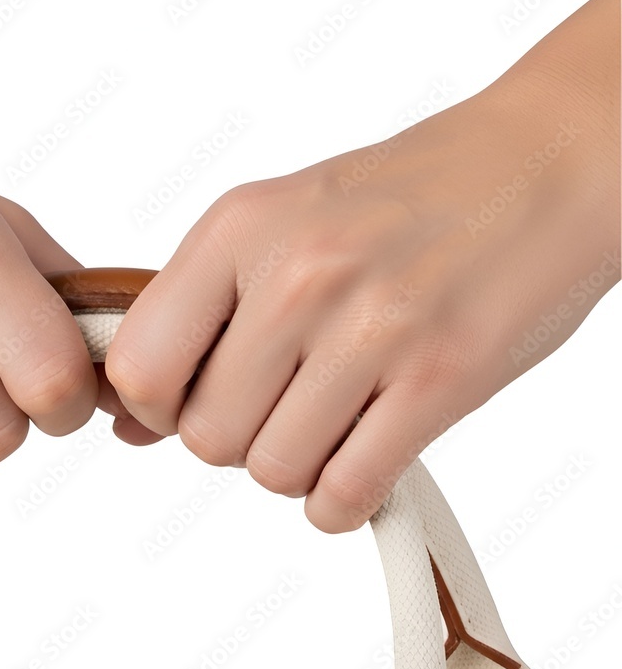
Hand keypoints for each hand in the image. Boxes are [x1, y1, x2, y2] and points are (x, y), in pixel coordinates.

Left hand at [106, 0, 618, 532]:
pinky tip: (357, 466)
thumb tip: (128, 427)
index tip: (194, 403)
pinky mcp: (438, 380)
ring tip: (329, 426)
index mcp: (240, 229)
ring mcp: (372, 328)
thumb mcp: (275, 227)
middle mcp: (299, 273)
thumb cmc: (399, 204)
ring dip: (295, 469)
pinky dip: (340, 502)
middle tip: (281, 410)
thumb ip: (196, 322)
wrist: (539, 166)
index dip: (159, 408)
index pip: (139, 367)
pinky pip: (344, 493)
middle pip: (207, 436)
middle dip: (237, 441)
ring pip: (272, 472)